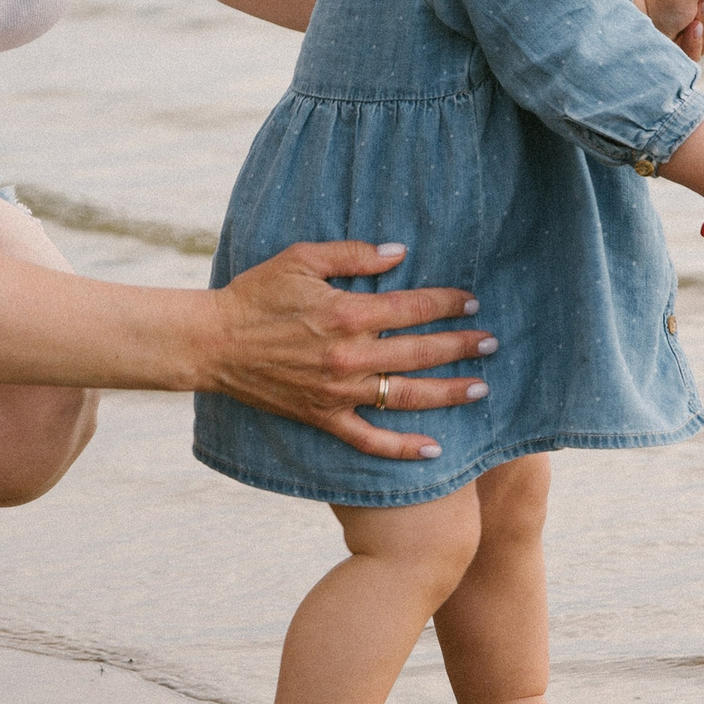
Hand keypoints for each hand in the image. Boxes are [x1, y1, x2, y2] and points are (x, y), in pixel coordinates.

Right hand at [209, 241, 493, 460]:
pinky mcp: (324, 417)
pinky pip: (370, 440)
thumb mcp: (301, 259)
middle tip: (491, 342)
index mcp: (346, 313)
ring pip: (406, 396)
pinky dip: (402, 448)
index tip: (471, 302)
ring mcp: (339, 391)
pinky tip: (433, 451)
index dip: (447, 303)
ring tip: (480, 388)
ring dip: (448, 392)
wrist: (213, 343)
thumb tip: (399, 253)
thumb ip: (353, 254)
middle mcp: (349, 356)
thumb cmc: (255, 295)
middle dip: (461, 346)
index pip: (412, 308)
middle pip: (420, 352)